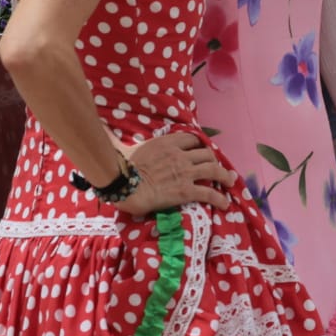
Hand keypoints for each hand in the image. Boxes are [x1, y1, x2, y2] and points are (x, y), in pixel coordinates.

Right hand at [114, 131, 236, 213]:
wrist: (122, 186)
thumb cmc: (121, 168)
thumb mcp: (126, 147)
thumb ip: (121, 139)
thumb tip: (105, 130)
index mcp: (167, 143)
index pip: (192, 139)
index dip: (199, 145)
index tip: (201, 151)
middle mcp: (180, 155)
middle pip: (207, 153)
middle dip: (214, 160)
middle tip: (217, 168)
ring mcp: (185, 173)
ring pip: (214, 170)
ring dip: (225, 176)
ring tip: (230, 182)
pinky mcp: (186, 191)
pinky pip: (209, 193)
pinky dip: (219, 199)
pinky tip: (224, 204)